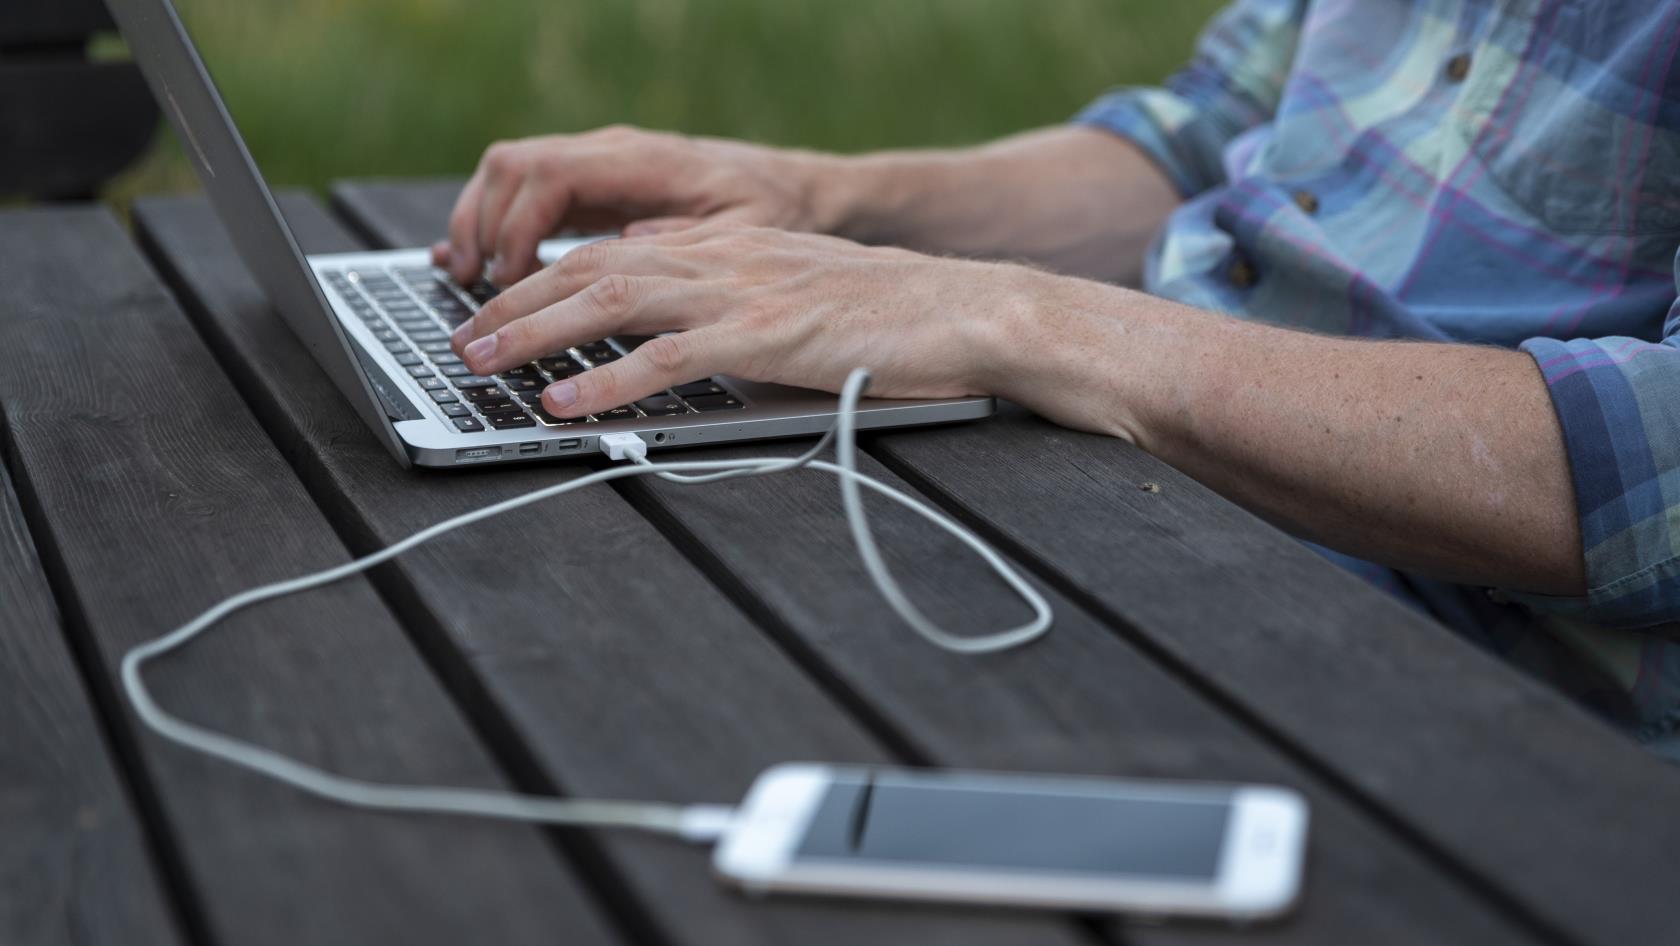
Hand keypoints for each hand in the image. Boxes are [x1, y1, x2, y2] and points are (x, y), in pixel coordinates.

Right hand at [434, 125, 839, 286]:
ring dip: (480, 224)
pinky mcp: (597, 184)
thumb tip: (625, 247)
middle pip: (514, 168)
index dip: (518, 227)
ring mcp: (600, 163)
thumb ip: (690, 238)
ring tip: (468, 283)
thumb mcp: (750, 231)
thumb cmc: (778, 209)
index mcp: (646, 161)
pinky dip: (496, 223)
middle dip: (482, 228)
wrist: (797, 187)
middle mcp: (614, 151)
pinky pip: (527, 191)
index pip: (552, 176)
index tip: (507, 280)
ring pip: (510, 173)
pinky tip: (478, 262)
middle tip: (473, 295)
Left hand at [447, 224, 1051, 418]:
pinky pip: (668, 357)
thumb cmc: (888, 312)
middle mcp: (721, 257)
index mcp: (726, 245)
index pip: (610, 250)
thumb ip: (725, 286)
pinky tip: (565, 404)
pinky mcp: (765, 337)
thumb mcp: (792, 285)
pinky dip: (607, 381)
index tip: (495, 307)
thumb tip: (660, 290)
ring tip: (483, 363)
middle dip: (516, 301)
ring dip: (538, 334)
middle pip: (592, 268)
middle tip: (461, 338)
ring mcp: (741, 293)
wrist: (966, 308)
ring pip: (613, 300)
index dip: (542, 277)